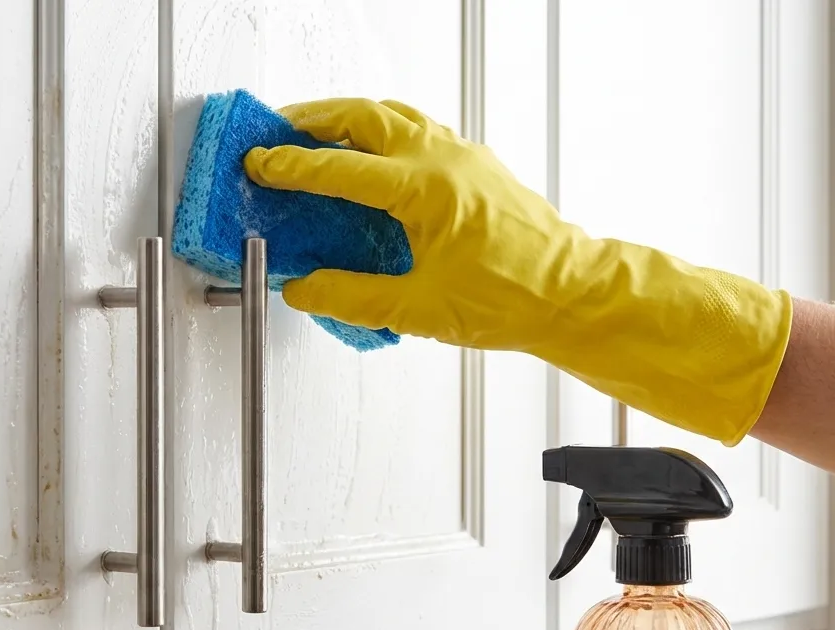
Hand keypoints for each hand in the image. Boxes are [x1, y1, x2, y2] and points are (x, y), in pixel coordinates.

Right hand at [244, 97, 791, 444]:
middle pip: (365, 117)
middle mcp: (445, 160)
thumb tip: (305, 289)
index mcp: (424, 189)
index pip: (340, 168)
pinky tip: (375, 153)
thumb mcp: (417, 309)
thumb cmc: (513, 299)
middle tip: (279, 132)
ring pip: (396, 115)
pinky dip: (385, 130)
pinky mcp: (479, 166)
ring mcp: (465, 156)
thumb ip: (351, 296)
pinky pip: (422, 128)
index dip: (292, 167)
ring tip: (318, 133)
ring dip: (351, 118)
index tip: (261, 165)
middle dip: (315, 120)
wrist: (573, 295)